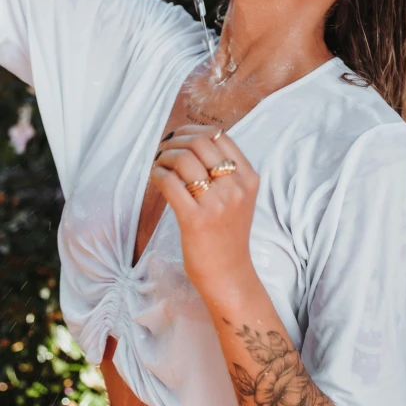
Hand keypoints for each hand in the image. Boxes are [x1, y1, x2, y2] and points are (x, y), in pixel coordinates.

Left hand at [150, 124, 259, 298]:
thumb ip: (225, 172)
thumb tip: (191, 140)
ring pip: (183, 159)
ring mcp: (217, 204)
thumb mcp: (239, 197)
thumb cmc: (228, 233)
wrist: (229, 273)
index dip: (194, 131)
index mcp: (248, 178)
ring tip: (159, 165)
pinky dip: (157, 175)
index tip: (179, 137)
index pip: (220, 136)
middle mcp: (235, 187)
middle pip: (200, 143)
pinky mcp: (195, 219)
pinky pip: (170, 182)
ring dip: (163, 157)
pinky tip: (156, 178)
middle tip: (164, 149)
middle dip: (176, 141)